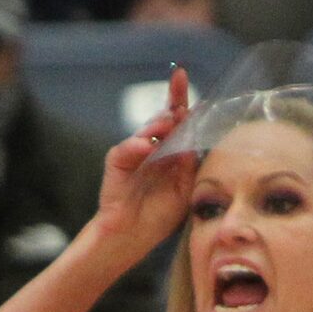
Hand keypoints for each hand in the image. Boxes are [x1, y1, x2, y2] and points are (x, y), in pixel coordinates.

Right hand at [87, 67, 197, 264]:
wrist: (133, 235)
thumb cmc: (160, 214)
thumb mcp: (184, 188)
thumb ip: (189, 164)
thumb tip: (195, 138)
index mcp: (170, 151)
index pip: (178, 121)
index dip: (181, 98)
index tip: (184, 76)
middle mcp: (152, 147)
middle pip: (163, 119)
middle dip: (173, 102)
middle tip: (181, 87)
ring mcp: (134, 153)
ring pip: (147, 131)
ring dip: (160, 124)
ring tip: (172, 119)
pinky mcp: (117, 163)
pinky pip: (126, 151)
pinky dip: (136, 147)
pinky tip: (147, 146)